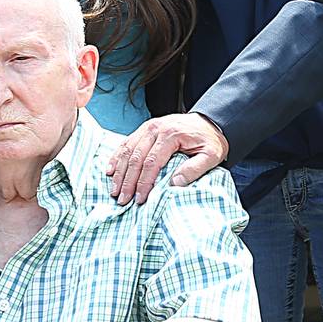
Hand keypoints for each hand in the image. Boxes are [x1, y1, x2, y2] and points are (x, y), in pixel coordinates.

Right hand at [106, 113, 227, 203]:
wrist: (209, 121)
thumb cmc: (209, 140)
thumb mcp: (211, 155)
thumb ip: (195, 169)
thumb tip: (175, 184)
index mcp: (171, 135)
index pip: (152, 163)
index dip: (144, 183)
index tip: (140, 199)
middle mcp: (156, 129)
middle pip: (136, 158)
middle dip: (127, 182)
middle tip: (123, 200)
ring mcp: (148, 127)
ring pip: (127, 151)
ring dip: (119, 172)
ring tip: (115, 191)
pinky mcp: (145, 129)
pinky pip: (126, 143)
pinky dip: (116, 157)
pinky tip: (110, 171)